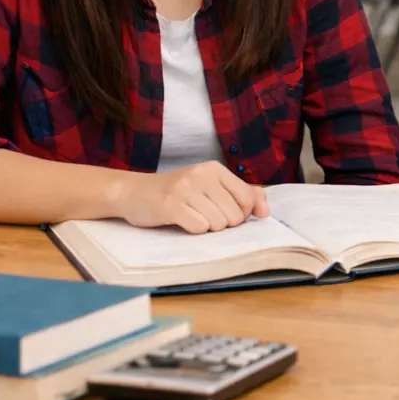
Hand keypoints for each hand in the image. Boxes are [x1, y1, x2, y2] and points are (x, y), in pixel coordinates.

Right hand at [113, 161, 269, 233]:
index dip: (242, 213)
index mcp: (215, 169)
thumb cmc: (177, 192)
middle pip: (234, 215)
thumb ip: (241, 194)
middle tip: (204, 215)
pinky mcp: (170, 205)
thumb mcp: (210, 186)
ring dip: (208, 228)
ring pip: (218, 224)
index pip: (248, 197)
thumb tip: (265, 211)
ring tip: (192, 216)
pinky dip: (193, 230)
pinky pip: (199, 228)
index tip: (227, 213)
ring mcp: (185, 189)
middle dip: (224, 223)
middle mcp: (202, 175)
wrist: (133, 192)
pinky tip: (181, 221)